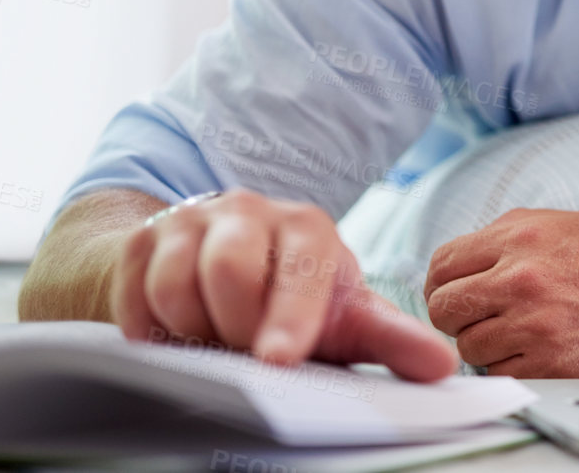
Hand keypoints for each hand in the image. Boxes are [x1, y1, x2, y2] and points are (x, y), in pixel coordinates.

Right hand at [113, 190, 456, 380]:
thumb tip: (444, 366)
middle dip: (233, 325)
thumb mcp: (344, 319)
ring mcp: (194, 221)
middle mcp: (251, 212)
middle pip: (229, 268)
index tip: (280, 359)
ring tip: (213, 342)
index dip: (290, 315)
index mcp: (309, 229)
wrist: (217, 268)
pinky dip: (149, 327)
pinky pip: (133, 293)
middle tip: (243, 352)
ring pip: (175, 282)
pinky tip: (173, 335)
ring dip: (191, 328)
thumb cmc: (291, 299)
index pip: (301, 267)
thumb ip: (393, 340)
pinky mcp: (145, 239)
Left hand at [424, 208, 578, 376]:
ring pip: (469, 345)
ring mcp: (533, 322)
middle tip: (480, 315)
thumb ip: (508, 234)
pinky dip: (512, 365)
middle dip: (458, 315)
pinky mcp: (547, 362)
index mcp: (521, 235)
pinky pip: (499, 372)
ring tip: (519, 330)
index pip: (443, 263)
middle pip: (444, 308)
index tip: (450, 291)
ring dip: (487, 343)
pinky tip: (537, 348)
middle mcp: (521, 277)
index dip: (440, 282)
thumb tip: (464, 255)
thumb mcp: (563, 223)